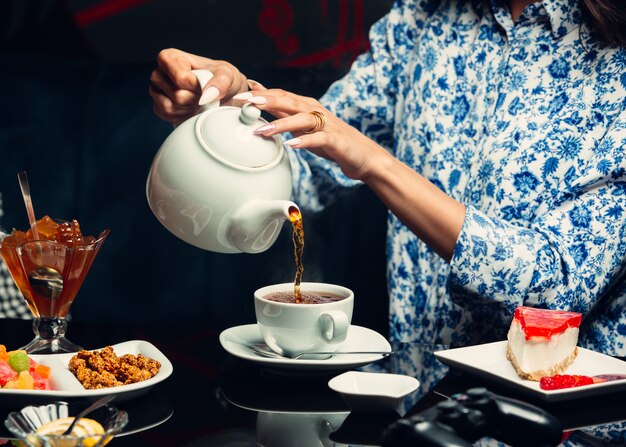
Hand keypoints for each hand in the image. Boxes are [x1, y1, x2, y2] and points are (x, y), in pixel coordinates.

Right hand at [149, 48, 251, 124]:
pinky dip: (182, 116)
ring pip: (170, 107)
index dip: (196, 85)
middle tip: (202, 94)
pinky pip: (167, 116)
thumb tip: (207, 95)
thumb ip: (221, 82)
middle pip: (176, 95)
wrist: (223, 94)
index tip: (204, 82)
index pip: (181, 78)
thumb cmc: (220, 78)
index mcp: (171, 57)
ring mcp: (157, 90)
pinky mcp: (158, 106)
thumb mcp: (227, 74)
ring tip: (197, 100)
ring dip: (189, 108)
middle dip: (194, 98)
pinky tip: (191, 108)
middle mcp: (159, 72)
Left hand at [236, 89, 465, 261]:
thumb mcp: (304, 127)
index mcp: (307, 106)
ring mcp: (327, 125)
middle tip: (242, 103)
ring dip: (281, 123)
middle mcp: (316, 111)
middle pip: (288, 101)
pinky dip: (305, 141)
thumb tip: (259, 101)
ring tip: (262, 130)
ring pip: (301, 119)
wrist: (364, 157)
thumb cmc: (331, 142)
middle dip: (264, 101)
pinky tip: (292, 145)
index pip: (279, 95)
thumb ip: (283, 113)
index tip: (235, 95)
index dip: (258, 94)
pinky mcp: (337, 141)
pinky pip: (319, 139)